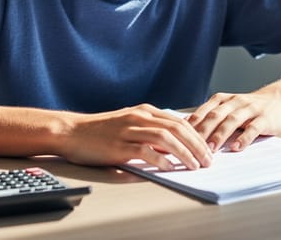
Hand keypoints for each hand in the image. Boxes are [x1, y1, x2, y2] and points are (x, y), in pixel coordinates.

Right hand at [60, 104, 211, 170]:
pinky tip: (170, 168)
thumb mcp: (129, 123)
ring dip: (184, 152)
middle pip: (177, 129)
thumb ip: (150, 129)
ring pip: (166, 138)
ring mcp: (129, 130)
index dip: (196, 135)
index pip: (179, 122)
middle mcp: (139, 117)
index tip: (207, 149)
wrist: (72, 131)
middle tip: (208, 160)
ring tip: (195, 165)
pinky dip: (161, 160)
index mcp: (144, 111)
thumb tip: (173, 144)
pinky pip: (146, 151)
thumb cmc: (100, 131)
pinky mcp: (119, 145)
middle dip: (197, 145)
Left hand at [186, 91, 280, 151]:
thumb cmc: (247, 108)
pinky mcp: (264, 118)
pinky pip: (253, 128)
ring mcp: (250, 109)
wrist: (278, 99)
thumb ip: (210, 116)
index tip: (181, 137)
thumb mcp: (227, 107)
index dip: (192, 124)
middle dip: (203, 131)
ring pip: (232, 121)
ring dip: (220, 135)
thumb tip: (186, 132)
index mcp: (222, 99)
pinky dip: (244, 138)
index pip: (204, 111)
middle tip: (192, 146)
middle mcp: (234, 102)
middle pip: (215, 115)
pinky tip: (236, 148)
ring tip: (211, 149)